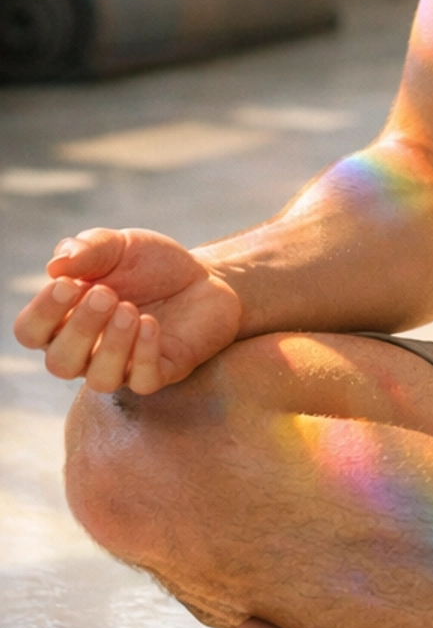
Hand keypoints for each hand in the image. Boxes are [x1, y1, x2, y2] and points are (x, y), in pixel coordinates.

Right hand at [11, 228, 242, 395]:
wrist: (206, 275)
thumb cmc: (151, 264)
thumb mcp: (119, 246)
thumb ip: (88, 249)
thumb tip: (56, 265)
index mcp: (66, 319)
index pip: (31, 332)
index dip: (42, 313)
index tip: (69, 283)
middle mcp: (88, 350)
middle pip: (60, 363)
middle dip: (79, 329)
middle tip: (106, 295)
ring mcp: (123, 365)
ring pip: (99, 380)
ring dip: (111, 345)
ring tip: (130, 310)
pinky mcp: (160, 372)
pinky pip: (142, 381)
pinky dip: (143, 354)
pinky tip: (151, 325)